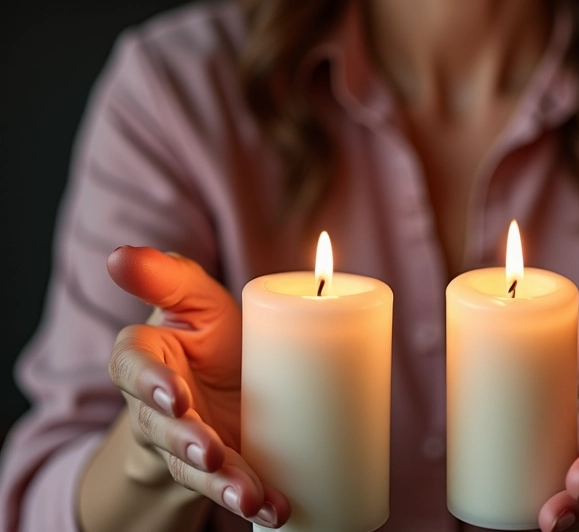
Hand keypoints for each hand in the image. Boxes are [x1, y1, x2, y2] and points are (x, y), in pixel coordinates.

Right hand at [107, 246, 289, 527]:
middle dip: (183, 438)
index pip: (132, 366)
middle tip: (208, 448)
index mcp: (148, 358)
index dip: (149, 381)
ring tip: (247, 495)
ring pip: (190, 465)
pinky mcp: (214, 470)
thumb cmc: (208, 339)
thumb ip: (168, 278)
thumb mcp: (195, 302)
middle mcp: (157, 406)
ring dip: (219, 481)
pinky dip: (250, 499)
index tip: (173, 394)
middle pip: (159, 425)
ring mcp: (184, 443)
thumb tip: (120, 255)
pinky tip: (274, 508)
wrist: (221, 390)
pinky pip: (224, 488)